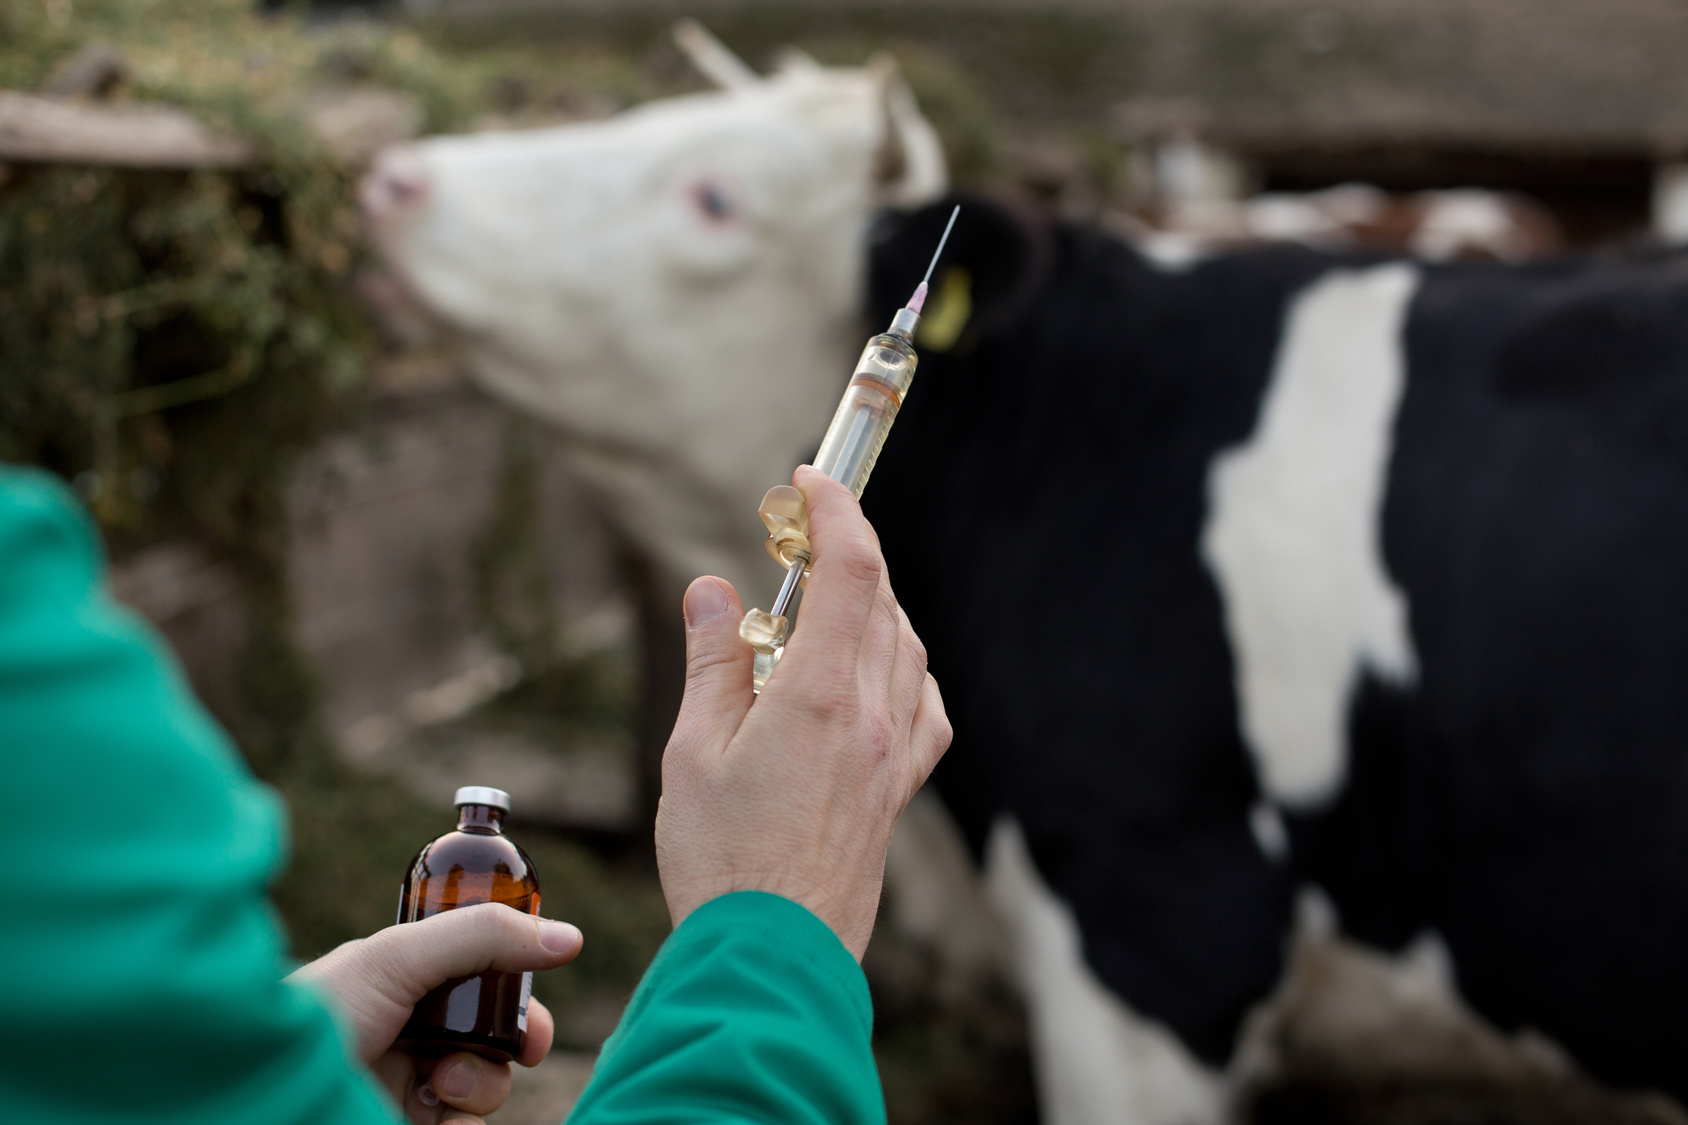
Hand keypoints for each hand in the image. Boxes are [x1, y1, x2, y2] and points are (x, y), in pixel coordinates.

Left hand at [288, 903, 582, 1123]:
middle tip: (525, 1048)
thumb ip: (483, 936)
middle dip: (514, 1041)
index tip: (533, 1005)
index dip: (516, 992)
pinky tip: (440, 1123)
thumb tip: (569, 938)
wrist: (264, 1096)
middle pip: (494, 1036)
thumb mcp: (397, 957)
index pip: (480, 981)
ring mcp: (407, 1088)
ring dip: (481, 1084)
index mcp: (404, 984)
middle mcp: (409, 1035)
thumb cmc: (315, 1017)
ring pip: (486, 1087)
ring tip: (442, 1085)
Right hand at [656, 464, 952, 958]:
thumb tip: (709, 588)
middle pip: (881, 600)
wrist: (774, 958)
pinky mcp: (898, 790)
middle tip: (795, 537)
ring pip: (905, 647)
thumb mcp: (692, 750)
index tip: (808, 481)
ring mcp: (894, 755)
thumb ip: (712, 660)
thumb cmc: (722, 861)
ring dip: (871, 605)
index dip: (836, 510)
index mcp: (822, 696)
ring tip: (819, 602)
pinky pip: (922, 705)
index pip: (851, 570)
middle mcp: (874, 716)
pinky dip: (901, 666)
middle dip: (844, 552)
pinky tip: (873, 674)